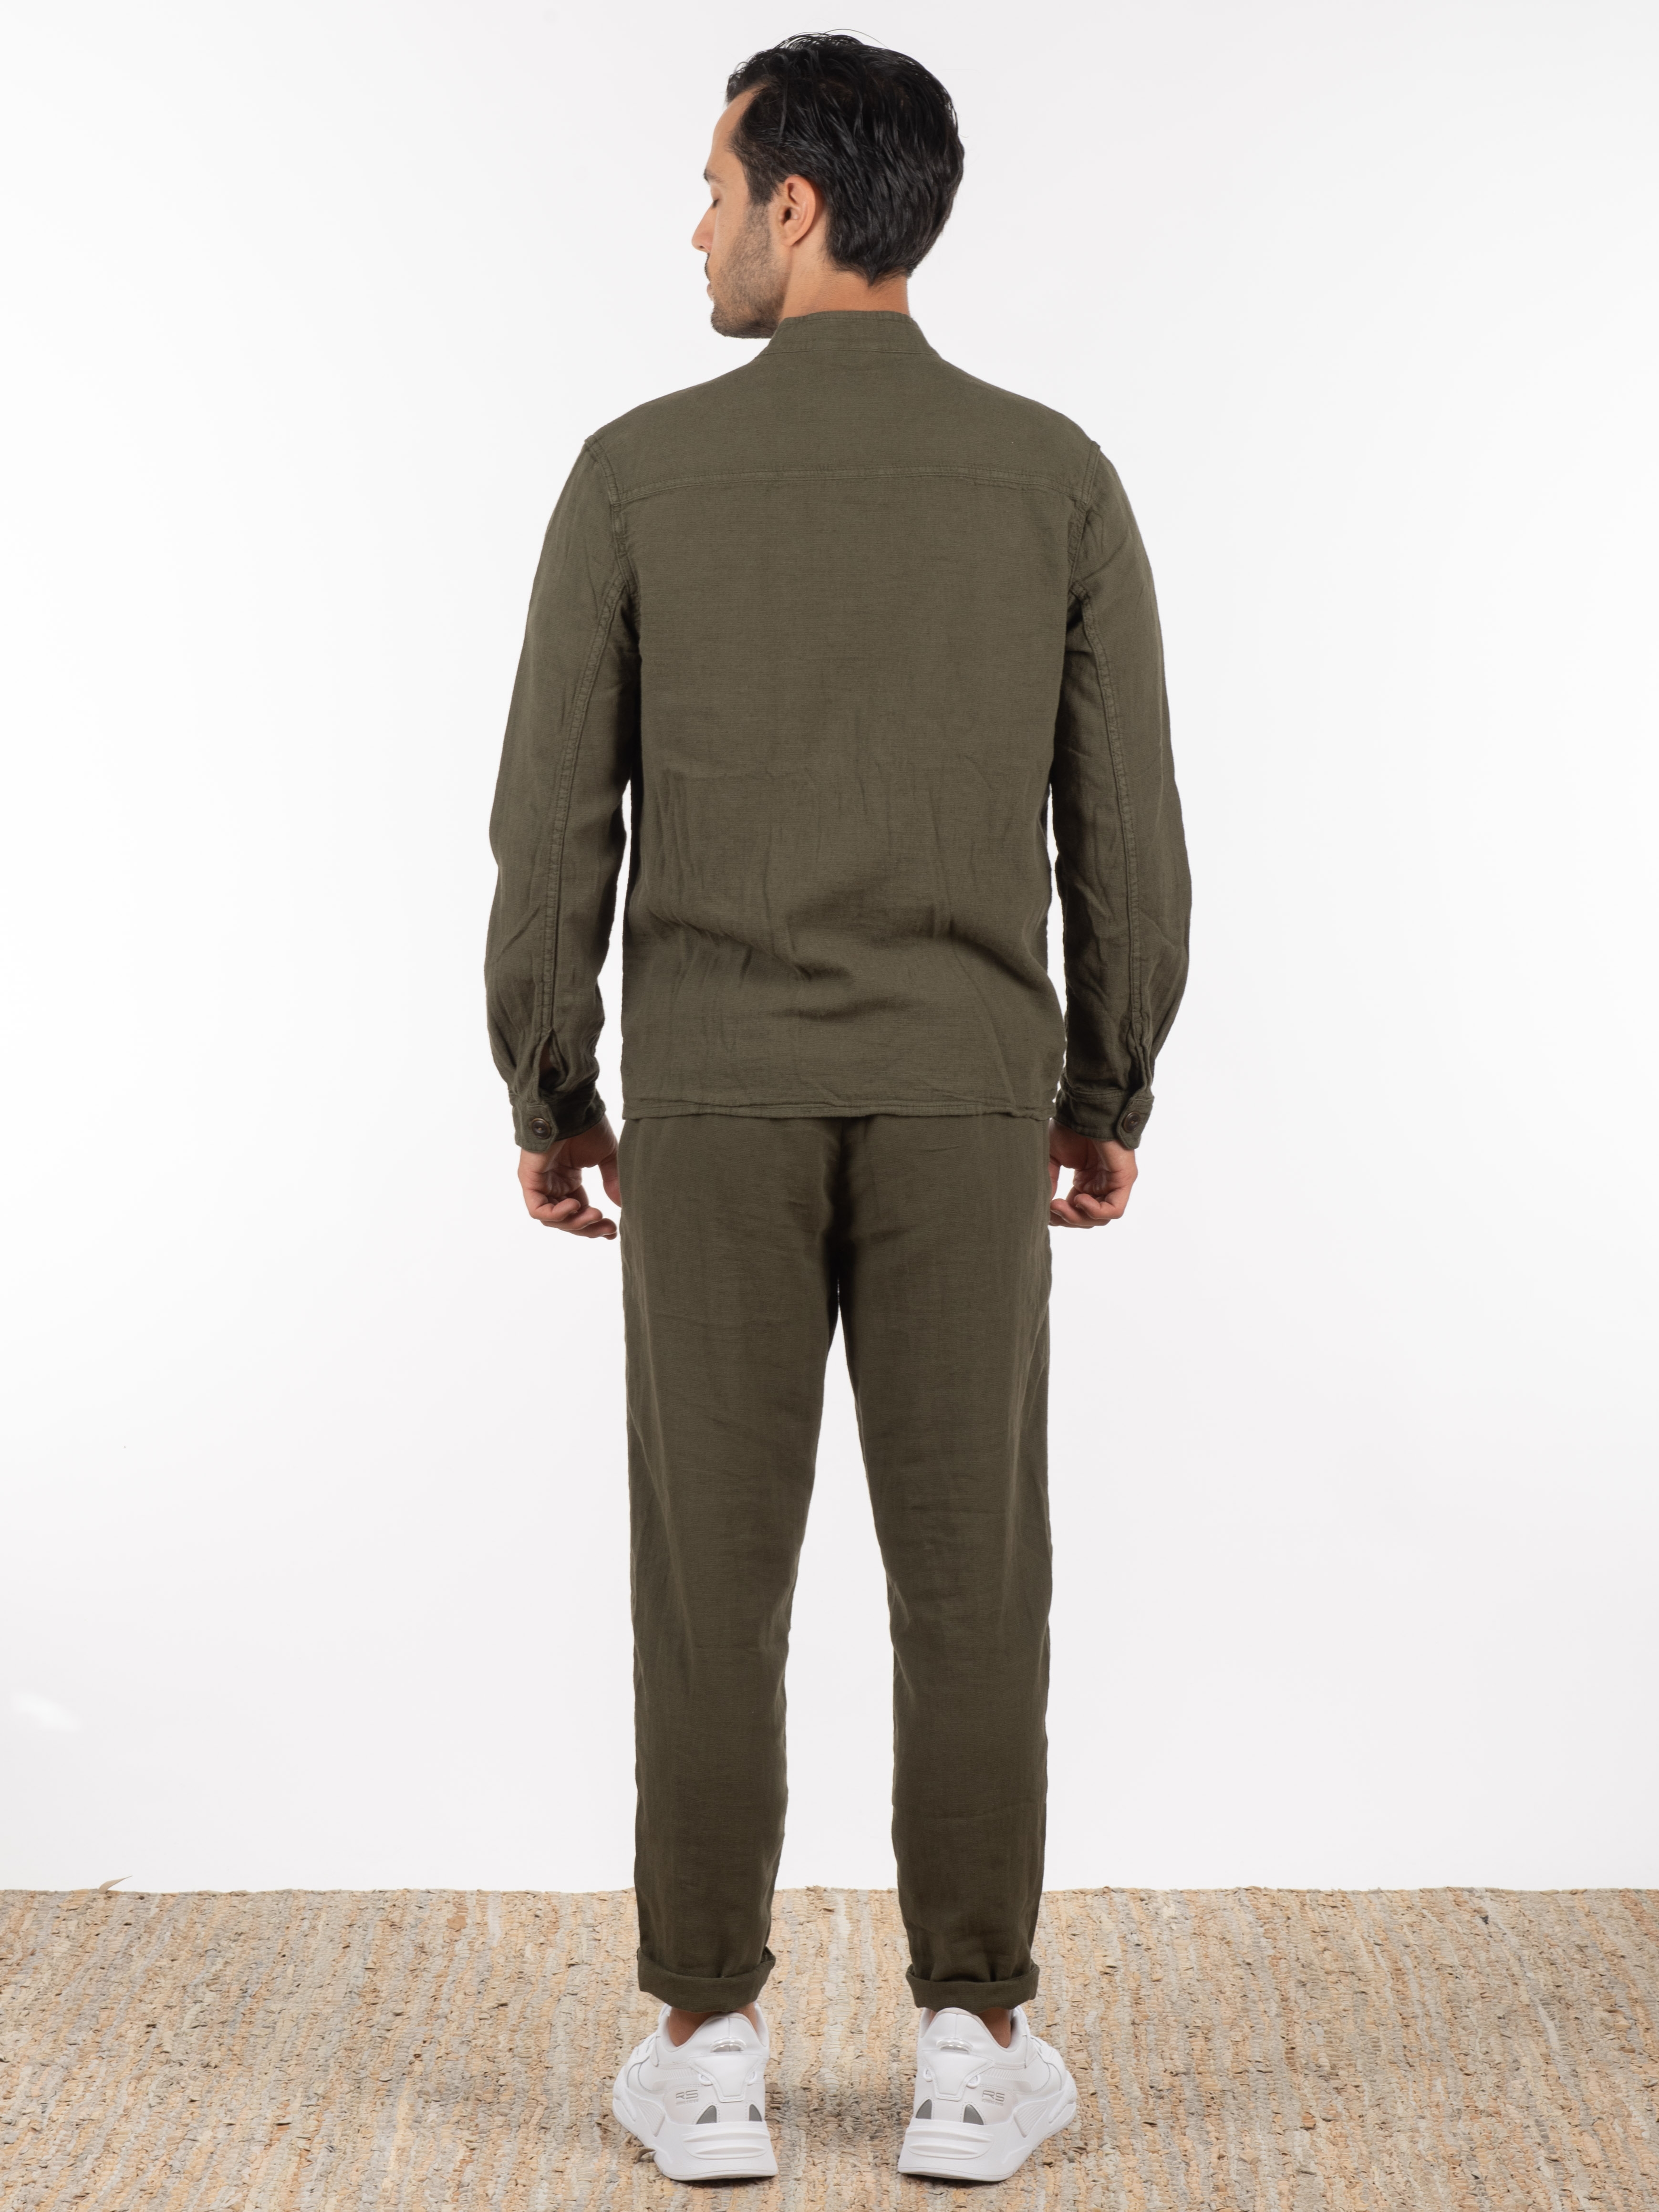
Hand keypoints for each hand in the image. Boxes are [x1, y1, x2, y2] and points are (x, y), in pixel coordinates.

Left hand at [518, 1116, 620, 1240]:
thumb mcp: (607, 1157)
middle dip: (588, 1228)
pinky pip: (537, 1209)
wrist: (571, 1107)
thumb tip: (621, 1206)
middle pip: (566, 1220)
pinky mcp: (529, 1179)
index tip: (612, 1231)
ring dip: (575, 1223)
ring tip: (595, 1215)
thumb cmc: (587, 1126)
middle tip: (608, 1229)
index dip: (594, 1224)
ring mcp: (540, 1182)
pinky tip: (575, 1206)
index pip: (578, 1211)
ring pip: (552, 1219)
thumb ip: (613, 1181)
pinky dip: (556, 1214)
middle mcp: (553, 1184)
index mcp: (568, 1179)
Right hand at [1048, 1120, 1137, 1228]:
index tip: (1043, 1211)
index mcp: (1086, 1181)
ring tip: (1059, 1204)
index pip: (1076, 1211)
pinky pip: (1115, 1209)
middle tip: (1051, 1209)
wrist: (1084, 1109)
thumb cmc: (1069, 1128)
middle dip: (1067, 1219)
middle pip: (1087, 1219)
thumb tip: (1044, 1207)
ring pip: (1100, 1218)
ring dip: (1077, 1217)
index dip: (1060, 1216)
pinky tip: (1078, 1199)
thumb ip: (1049, 1182)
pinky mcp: (1124, 1179)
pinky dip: (1095, 1211)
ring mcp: (1114, 1183)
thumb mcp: (1052, 1159)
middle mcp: (1101, 1184)